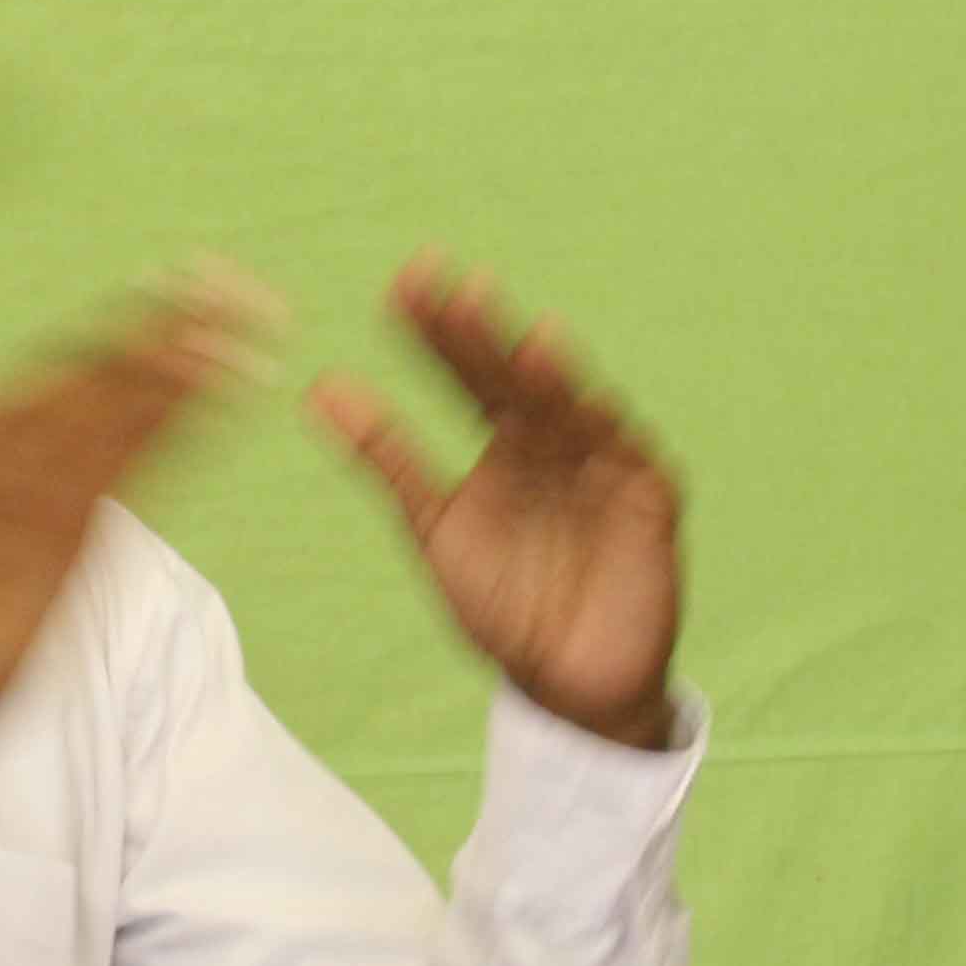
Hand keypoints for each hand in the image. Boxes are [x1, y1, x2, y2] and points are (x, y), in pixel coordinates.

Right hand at [0, 278, 261, 850]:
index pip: (65, 368)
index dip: (124, 327)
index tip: (174, 286)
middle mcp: (19, 455)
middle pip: (104, 377)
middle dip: (166, 328)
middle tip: (226, 281)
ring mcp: (49, 495)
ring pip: (125, 414)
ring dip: (185, 365)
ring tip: (241, 323)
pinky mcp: (74, 536)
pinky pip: (134, 468)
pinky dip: (178, 424)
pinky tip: (222, 394)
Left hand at [306, 251, 684, 747]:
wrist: (569, 684)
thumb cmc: (504, 604)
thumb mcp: (433, 525)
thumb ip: (385, 457)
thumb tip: (318, 387)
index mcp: (506, 441)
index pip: (467, 373)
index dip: (438, 332)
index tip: (405, 281)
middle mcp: (556, 440)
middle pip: (514, 378)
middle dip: (484, 336)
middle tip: (448, 283)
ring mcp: (605, 463)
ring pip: (569, 406)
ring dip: (543, 373)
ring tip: (514, 337)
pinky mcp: (647, 496)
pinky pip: (624, 453)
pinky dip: (602, 425)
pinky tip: (581, 396)